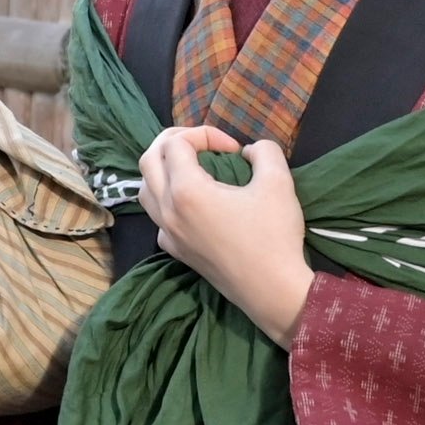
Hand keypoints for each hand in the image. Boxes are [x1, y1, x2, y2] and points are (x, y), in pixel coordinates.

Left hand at [138, 124, 314, 346]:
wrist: (271, 290)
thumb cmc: (274, 235)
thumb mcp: (279, 182)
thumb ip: (264, 151)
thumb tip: (248, 151)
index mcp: (186, 190)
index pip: (175, 143)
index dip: (205, 134)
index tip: (233, 150)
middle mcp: (167, 210)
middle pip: (148, 160)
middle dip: (174, 142)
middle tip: (203, 144)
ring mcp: (166, 233)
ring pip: (145, 189)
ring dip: (164, 170)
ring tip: (193, 167)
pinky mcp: (174, 250)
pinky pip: (157, 217)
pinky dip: (168, 200)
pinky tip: (193, 204)